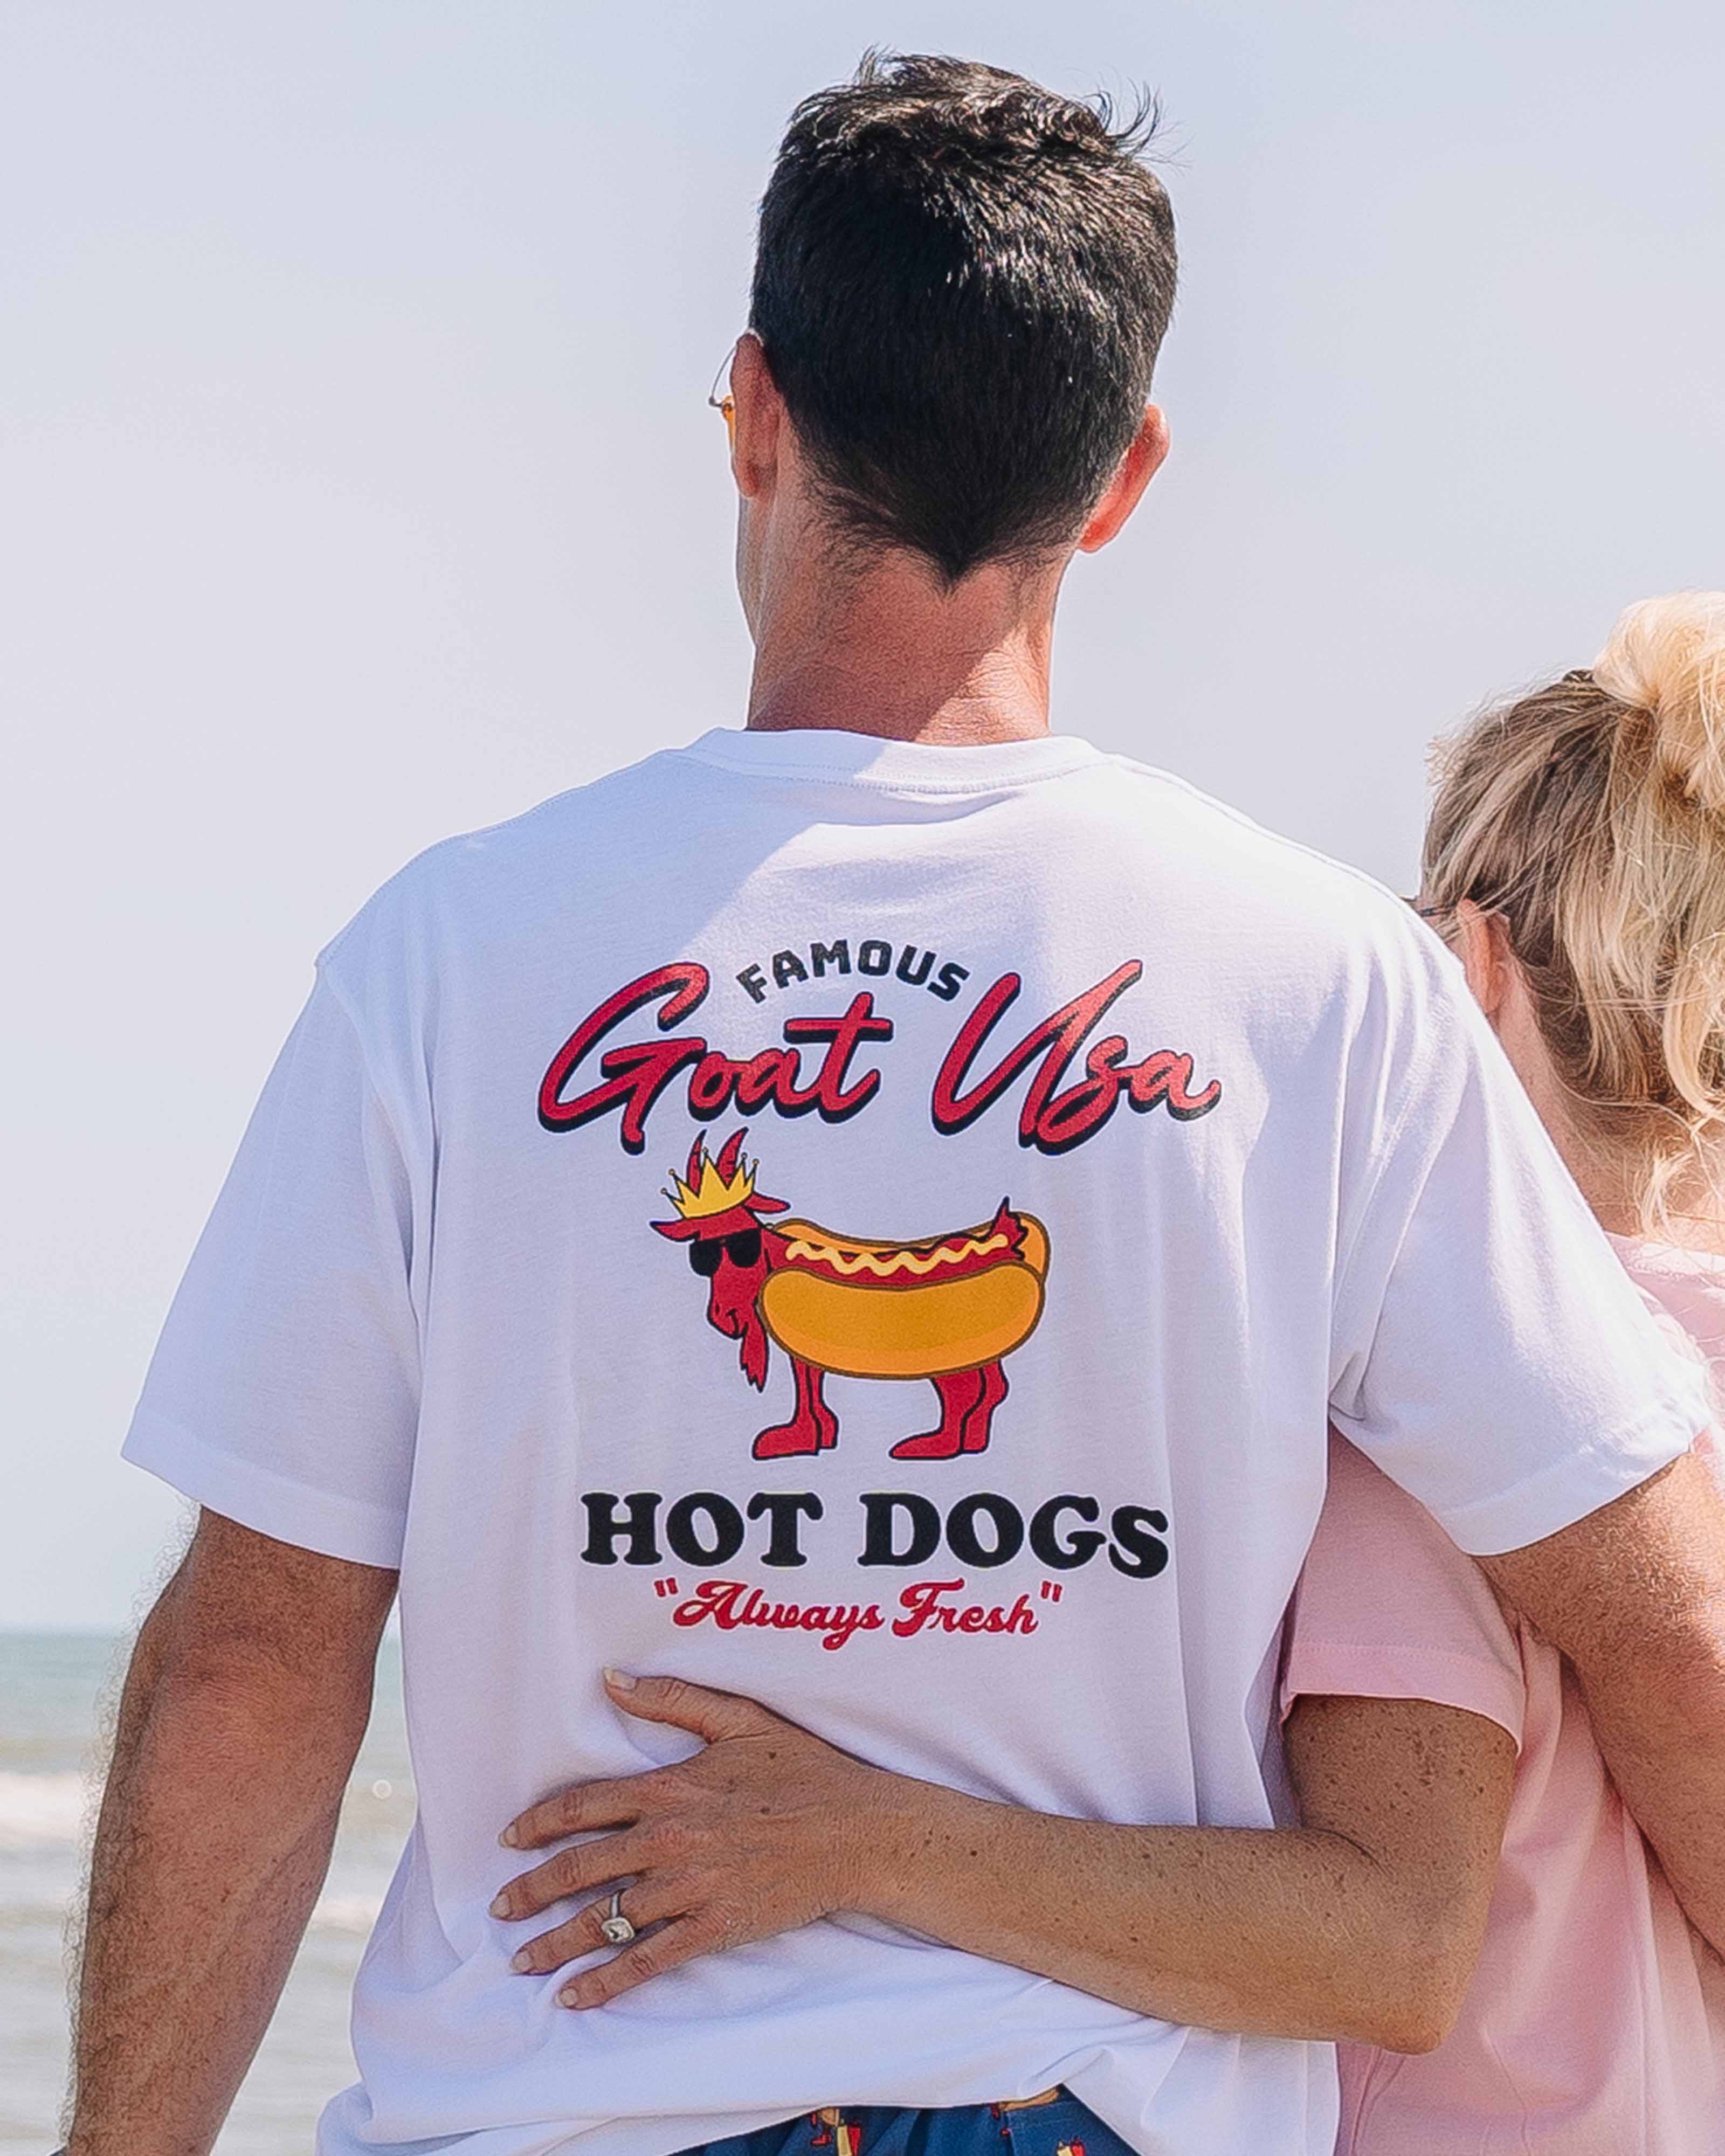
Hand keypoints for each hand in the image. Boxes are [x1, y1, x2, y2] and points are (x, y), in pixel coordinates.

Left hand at [491, 1671, 891, 2007]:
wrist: (857, 1830)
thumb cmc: (802, 1770)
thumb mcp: (738, 1719)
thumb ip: (672, 1698)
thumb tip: (611, 1679)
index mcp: (670, 1787)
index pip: (583, 1806)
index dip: (538, 1825)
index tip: (509, 1841)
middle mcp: (669, 1839)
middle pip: (579, 1868)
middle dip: (531, 1891)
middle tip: (501, 1909)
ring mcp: (690, 1887)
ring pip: (605, 1919)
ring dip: (556, 1942)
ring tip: (523, 1960)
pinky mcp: (714, 1927)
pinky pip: (647, 1961)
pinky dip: (606, 1982)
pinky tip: (575, 1996)